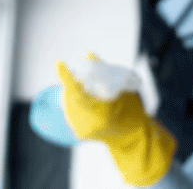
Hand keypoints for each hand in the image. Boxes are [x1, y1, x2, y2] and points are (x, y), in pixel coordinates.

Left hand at [57, 53, 175, 186]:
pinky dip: (76, 100)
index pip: (78, 92)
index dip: (66, 77)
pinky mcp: (79, 132)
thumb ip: (105, 73)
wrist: (133, 137)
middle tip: (78, 72)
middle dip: (73, 82)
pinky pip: (72, 110)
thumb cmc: (132, 111)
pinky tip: (86, 97)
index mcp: (101, 114)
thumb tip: (88, 55)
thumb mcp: (125, 89)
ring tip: (86, 87)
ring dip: (73, 91)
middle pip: (71, 96)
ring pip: (69, 102)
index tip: (59, 63)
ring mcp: (82, 130)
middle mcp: (88, 124)